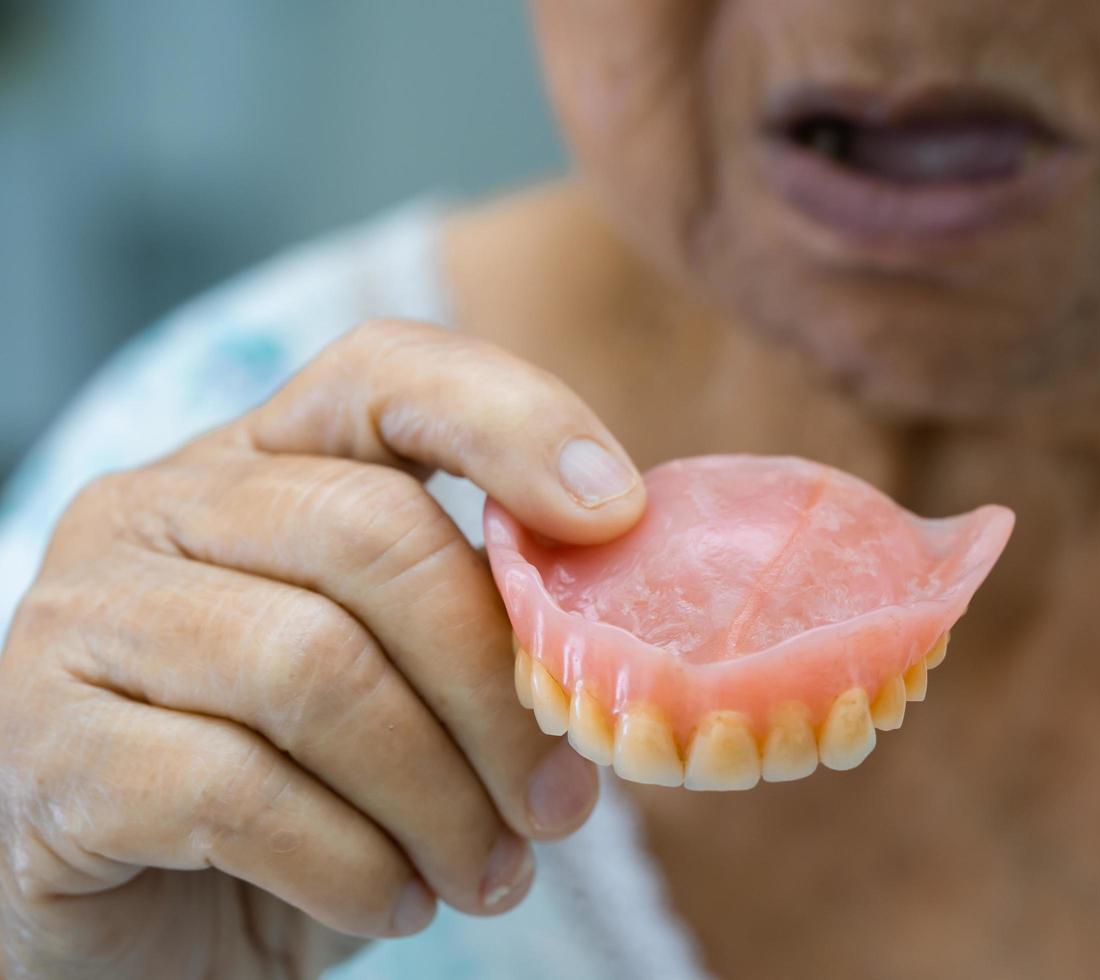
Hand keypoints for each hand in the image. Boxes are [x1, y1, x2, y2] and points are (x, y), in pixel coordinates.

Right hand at [0, 320, 646, 978]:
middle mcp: (159, 510)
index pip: (386, 375)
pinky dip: (352, 864)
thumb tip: (621, 640)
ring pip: (314, 670)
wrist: (142, 920)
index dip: (514, 421)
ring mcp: (85, 617)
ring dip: (437, 798)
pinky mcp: (45, 746)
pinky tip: (395, 903)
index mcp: (260, 466)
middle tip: (560, 804)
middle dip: (497, 688)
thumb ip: (485, 627)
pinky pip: (236, 791)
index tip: (617, 513)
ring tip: (489, 874)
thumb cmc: (306, 785)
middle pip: (374, 537)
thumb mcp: (404, 685)